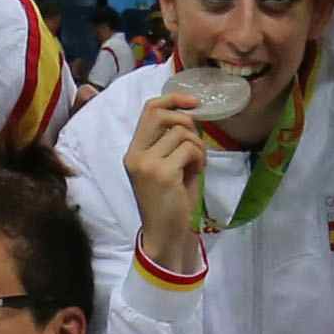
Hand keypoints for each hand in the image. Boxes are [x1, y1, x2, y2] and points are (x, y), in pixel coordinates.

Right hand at [125, 83, 213, 275]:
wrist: (166, 234)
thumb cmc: (170, 202)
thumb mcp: (167, 167)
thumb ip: (171, 142)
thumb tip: (191, 116)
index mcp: (134, 152)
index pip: (149, 109)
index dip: (174, 99)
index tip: (194, 102)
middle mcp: (135, 155)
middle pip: (163, 114)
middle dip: (188, 122)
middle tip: (196, 144)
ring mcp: (147, 164)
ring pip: (182, 133)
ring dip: (197, 147)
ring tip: (196, 165)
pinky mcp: (162, 173)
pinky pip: (189, 149)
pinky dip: (199, 158)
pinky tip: (196, 173)